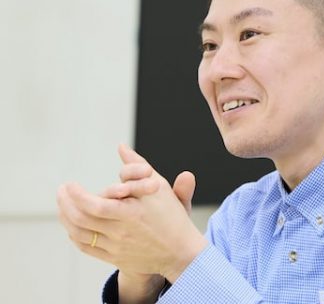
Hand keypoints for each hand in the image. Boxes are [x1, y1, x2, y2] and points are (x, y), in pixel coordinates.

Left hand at [56, 147, 207, 283]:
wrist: (180, 251)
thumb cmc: (171, 216)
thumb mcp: (160, 186)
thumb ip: (139, 166)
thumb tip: (121, 147)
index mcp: (133, 213)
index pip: (95, 205)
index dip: (77, 195)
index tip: (70, 184)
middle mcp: (122, 232)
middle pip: (81, 219)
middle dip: (65, 203)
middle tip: (62, 191)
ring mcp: (116, 247)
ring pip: (79, 234)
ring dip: (66, 217)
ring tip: (63, 204)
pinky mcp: (114, 258)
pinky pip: (85, 247)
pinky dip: (74, 234)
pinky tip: (72, 223)